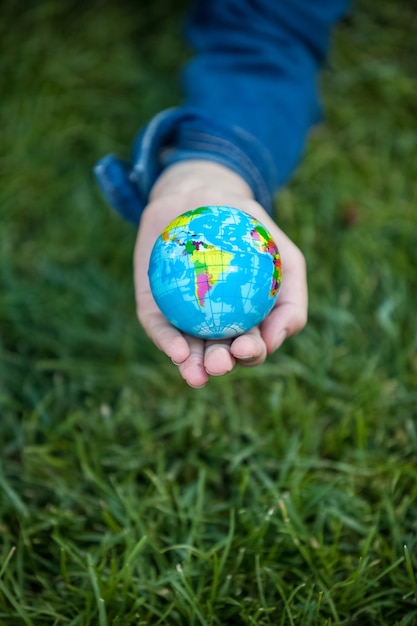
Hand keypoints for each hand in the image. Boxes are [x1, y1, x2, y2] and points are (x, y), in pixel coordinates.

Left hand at [134, 161, 306, 387]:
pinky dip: (167, 341)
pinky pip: (159, 326)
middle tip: (220, 364)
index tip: (249, 346)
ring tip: (196, 373)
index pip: (251, 345)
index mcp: (247, 320)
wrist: (202, 194)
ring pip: (187, 349)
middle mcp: (215, 325)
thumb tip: (278, 337)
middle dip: (221, 364)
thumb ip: (292, 295)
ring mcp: (182, 318)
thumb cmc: (248, 227)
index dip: (252, 353)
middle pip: (219, 353)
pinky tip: (176, 351)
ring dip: (193, 366)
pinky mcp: (153, 307)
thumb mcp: (285, 255)